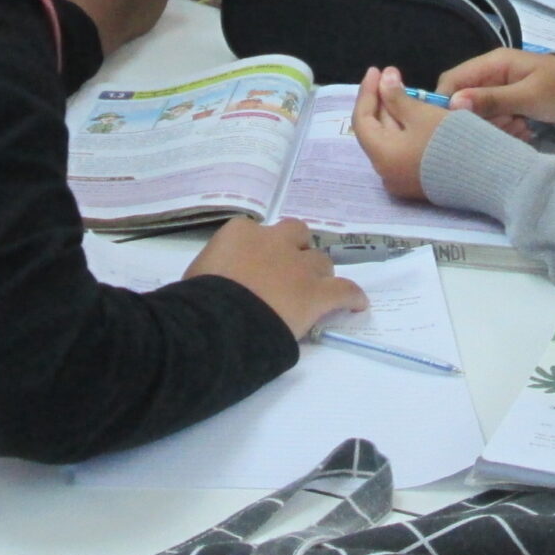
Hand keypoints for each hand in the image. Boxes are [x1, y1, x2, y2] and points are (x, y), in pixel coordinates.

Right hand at [186, 217, 368, 338]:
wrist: (219, 321)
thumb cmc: (198, 300)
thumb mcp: (199, 273)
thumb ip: (217, 266)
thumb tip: (219, 278)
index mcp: (241, 233)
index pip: (258, 233)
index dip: (261, 251)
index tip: (257, 267)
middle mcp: (274, 242)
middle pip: (297, 236)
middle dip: (296, 250)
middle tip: (289, 273)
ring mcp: (299, 266)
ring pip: (320, 261)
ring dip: (318, 274)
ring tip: (315, 292)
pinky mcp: (318, 293)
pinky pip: (345, 290)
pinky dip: (352, 297)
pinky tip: (356, 305)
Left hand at [350, 65, 447, 199]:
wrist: (489, 175)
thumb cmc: (450, 141)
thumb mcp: (422, 113)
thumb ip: (397, 96)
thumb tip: (383, 78)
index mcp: (382, 156)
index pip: (362, 120)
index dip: (367, 91)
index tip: (376, 69)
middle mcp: (387, 174)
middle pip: (376, 131)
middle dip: (383, 101)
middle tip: (392, 77)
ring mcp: (404, 181)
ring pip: (392, 142)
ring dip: (395, 115)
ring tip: (405, 91)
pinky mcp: (421, 183)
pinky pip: (405, 152)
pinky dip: (407, 131)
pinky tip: (417, 114)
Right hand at [438, 47, 554, 128]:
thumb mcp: (529, 96)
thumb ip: (492, 100)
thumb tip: (454, 104)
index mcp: (492, 63)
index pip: (452, 80)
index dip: (447, 103)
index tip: (455, 127)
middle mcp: (490, 76)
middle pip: (464, 101)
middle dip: (479, 119)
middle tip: (506, 125)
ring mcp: (498, 92)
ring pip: (479, 115)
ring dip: (495, 126)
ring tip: (520, 127)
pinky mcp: (507, 106)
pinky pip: (494, 121)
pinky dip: (505, 129)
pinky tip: (524, 130)